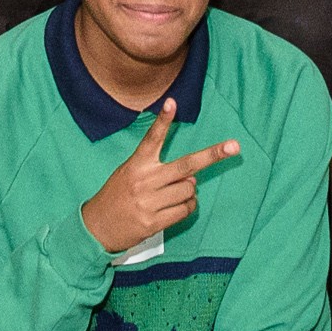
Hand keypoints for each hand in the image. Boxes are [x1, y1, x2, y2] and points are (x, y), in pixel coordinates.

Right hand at [79, 103, 237, 254]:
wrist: (96, 228)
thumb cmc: (117, 196)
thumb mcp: (129, 174)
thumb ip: (158, 172)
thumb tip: (191, 180)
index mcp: (136, 165)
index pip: (152, 138)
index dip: (163, 121)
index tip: (172, 102)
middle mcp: (145, 181)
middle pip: (186, 166)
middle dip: (212, 155)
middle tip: (234, 146)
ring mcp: (150, 202)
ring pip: (189, 191)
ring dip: (189, 192)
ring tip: (173, 195)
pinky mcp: (154, 222)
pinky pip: (185, 210)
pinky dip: (187, 208)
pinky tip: (174, 208)